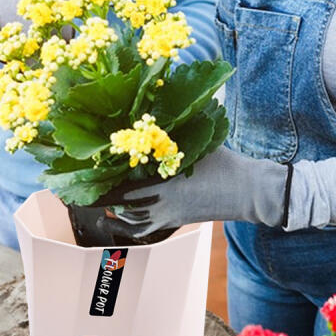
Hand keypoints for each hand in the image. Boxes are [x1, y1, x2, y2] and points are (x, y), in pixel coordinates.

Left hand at [93, 146, 290, 240]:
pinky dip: (131, 224)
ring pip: (132, 221)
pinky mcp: (177, 222)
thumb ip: (174, 128)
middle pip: (122, 205)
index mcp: (164, 185)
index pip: (123, 187)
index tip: (86, 179)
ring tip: (102, 202)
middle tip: (88, 190)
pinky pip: (147, 228)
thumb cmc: (225, 164)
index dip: (102, 184)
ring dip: (117, 212)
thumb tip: (153, 107)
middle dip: (104, 198)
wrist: (250, 192)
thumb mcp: (198, 140)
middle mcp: (162, 204)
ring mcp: (169, 216)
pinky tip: (124, 217)